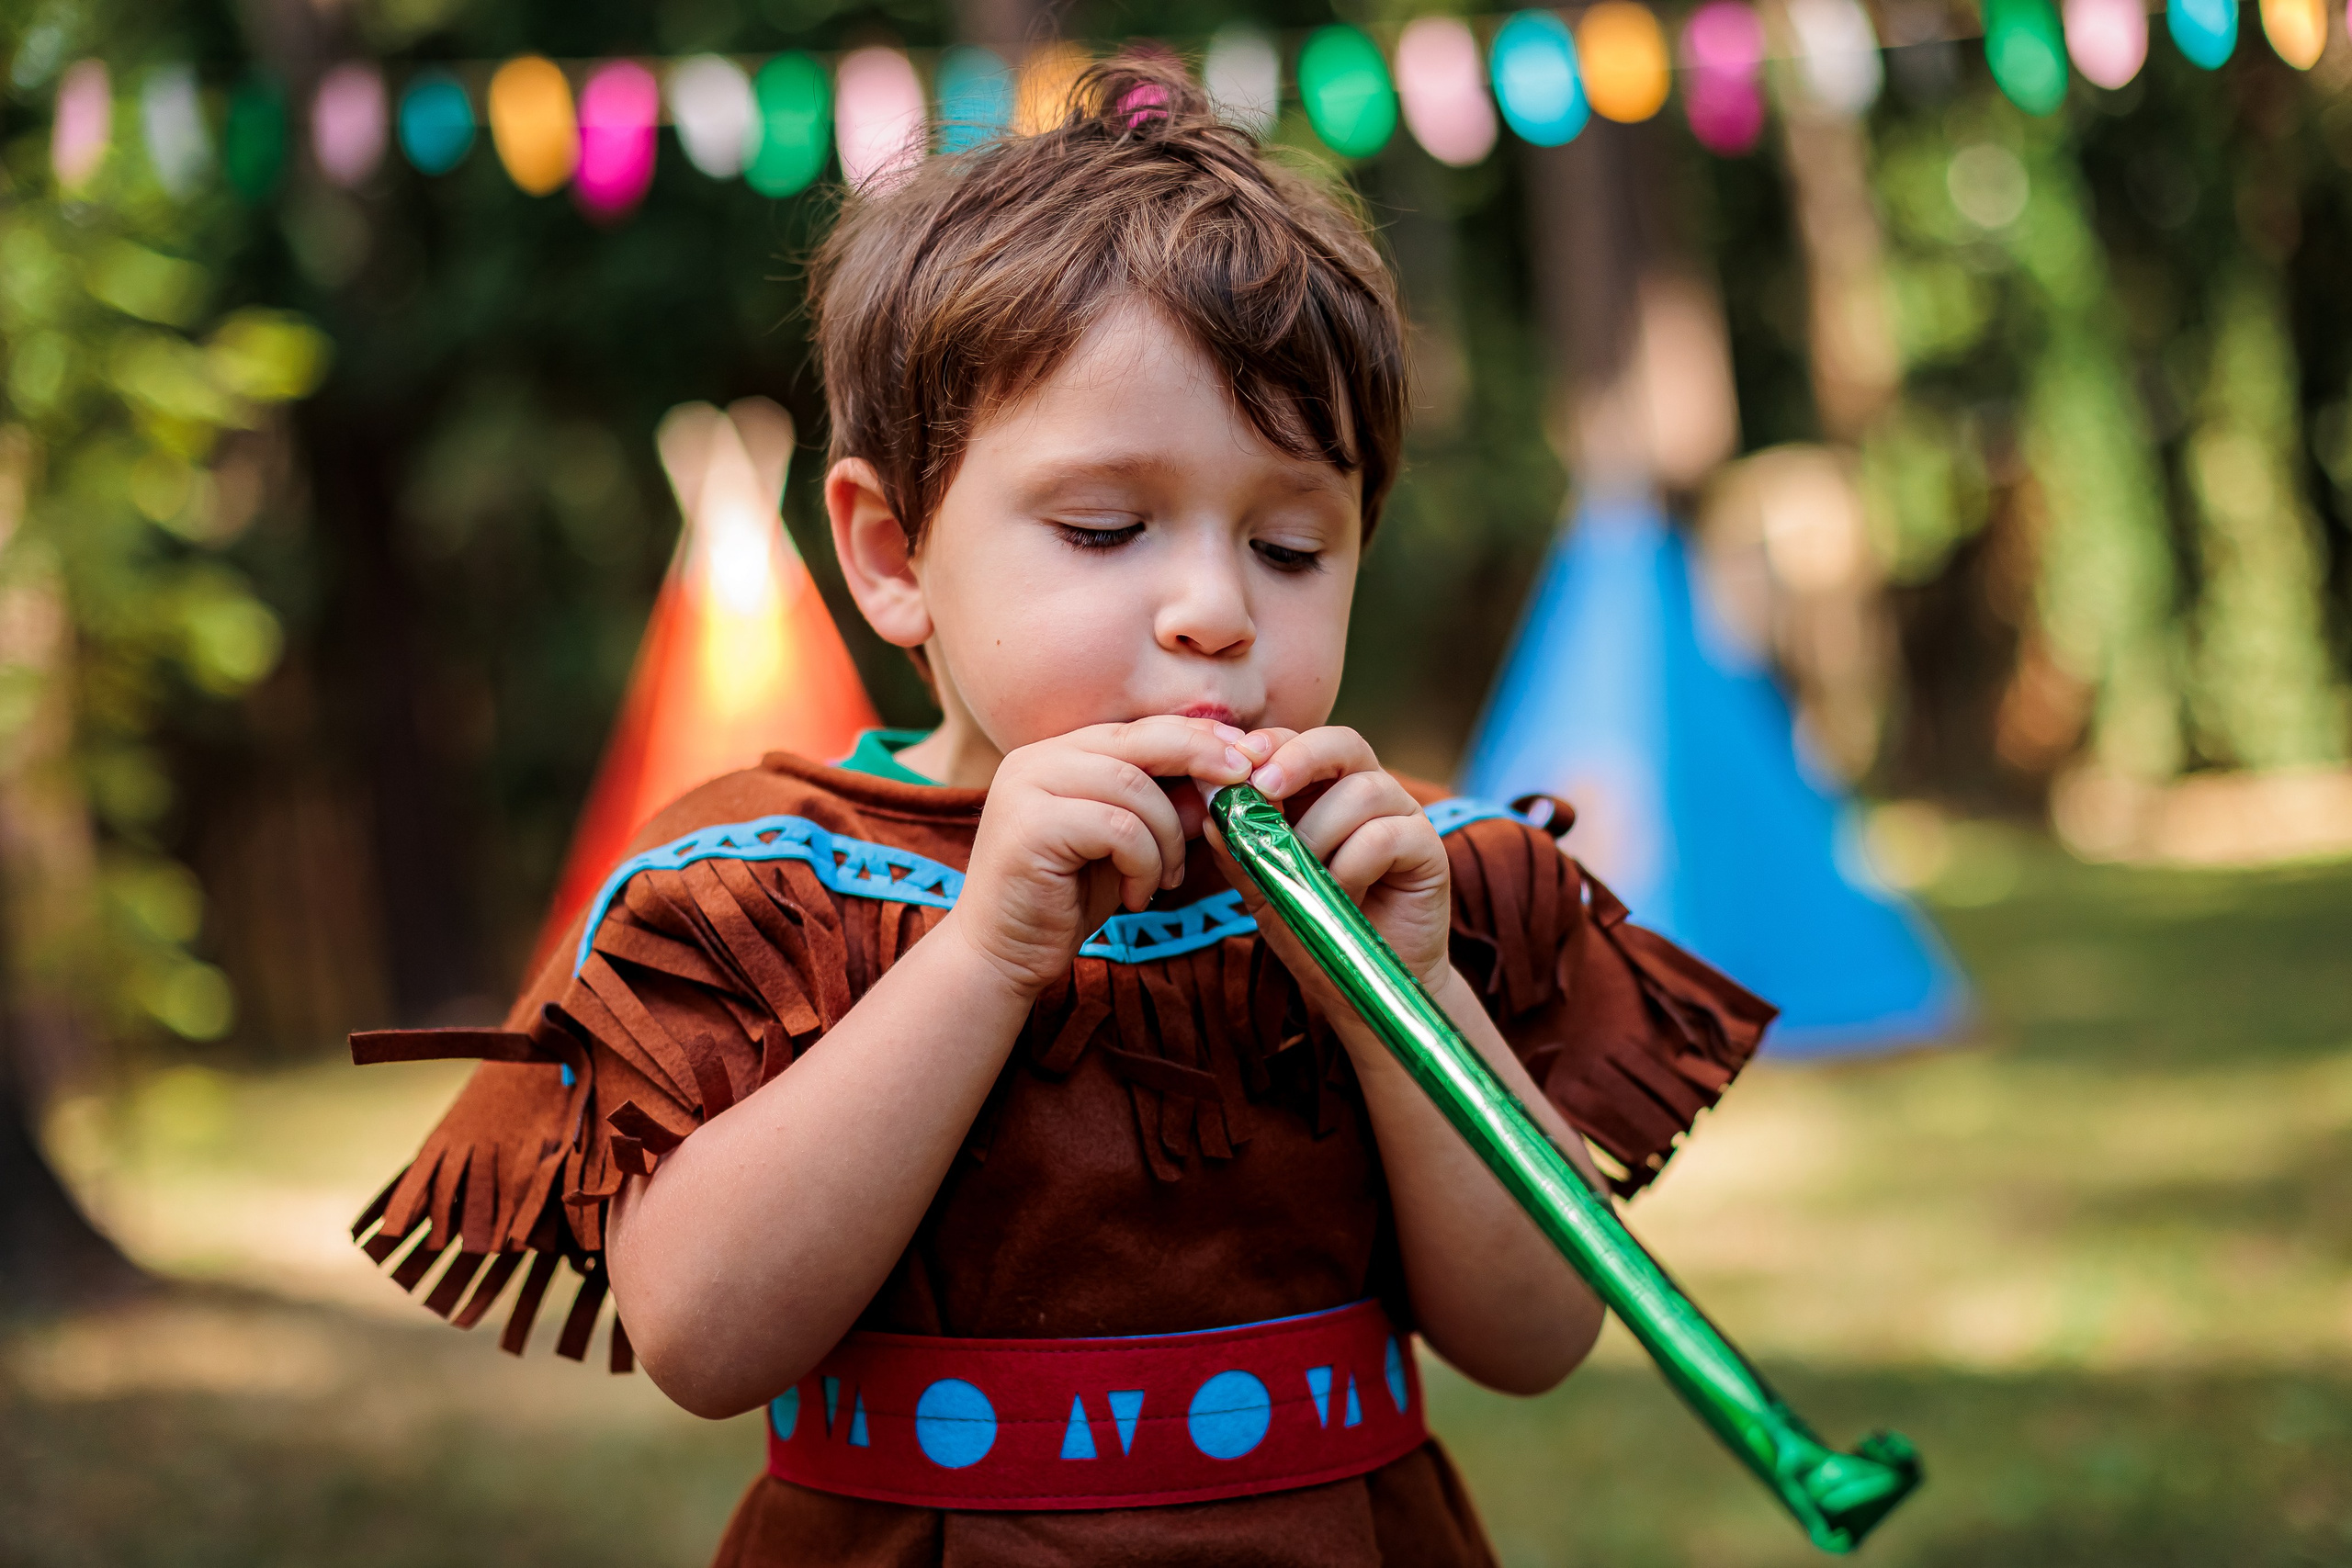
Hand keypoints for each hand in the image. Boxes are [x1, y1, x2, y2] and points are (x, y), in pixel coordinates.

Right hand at [947, 716, 1256, 994]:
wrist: (1003, 956)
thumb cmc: (1065, 901)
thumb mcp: (1123, 846)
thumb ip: (1158, 807)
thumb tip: (1220, 774)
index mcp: (1056, 754)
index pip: (1136, 729)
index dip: (1194, 737)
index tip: (1241, 754)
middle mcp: (1036, 759)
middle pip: (1138, 741)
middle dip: (1199, 758)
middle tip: (1242, 782)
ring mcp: (1027, 787)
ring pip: (1134, 788)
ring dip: (1168, 838)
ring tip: (1166, 879)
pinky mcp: (1030, 825)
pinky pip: (1119, 828)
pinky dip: (1144, 863)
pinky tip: (1135, 896)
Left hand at [1209, 726, 1453, 990]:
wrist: (1365, 984)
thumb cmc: (1316, 930)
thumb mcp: (1266, 892)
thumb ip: (1241, 854)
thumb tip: (1210, 814)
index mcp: (1323, 790)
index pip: (1299, 742)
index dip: (1270, 743)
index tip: (1240, 763)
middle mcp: (1367, 791)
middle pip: (1341, 742)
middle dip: (1298, 758)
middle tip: (1264, 786)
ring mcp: (1401, 816)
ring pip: (1361, 791)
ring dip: (1320, 833)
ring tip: (1306, 878)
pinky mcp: (1428, 847)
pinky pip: (1386, 834)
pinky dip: (1352, 864)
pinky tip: (1342, 895)